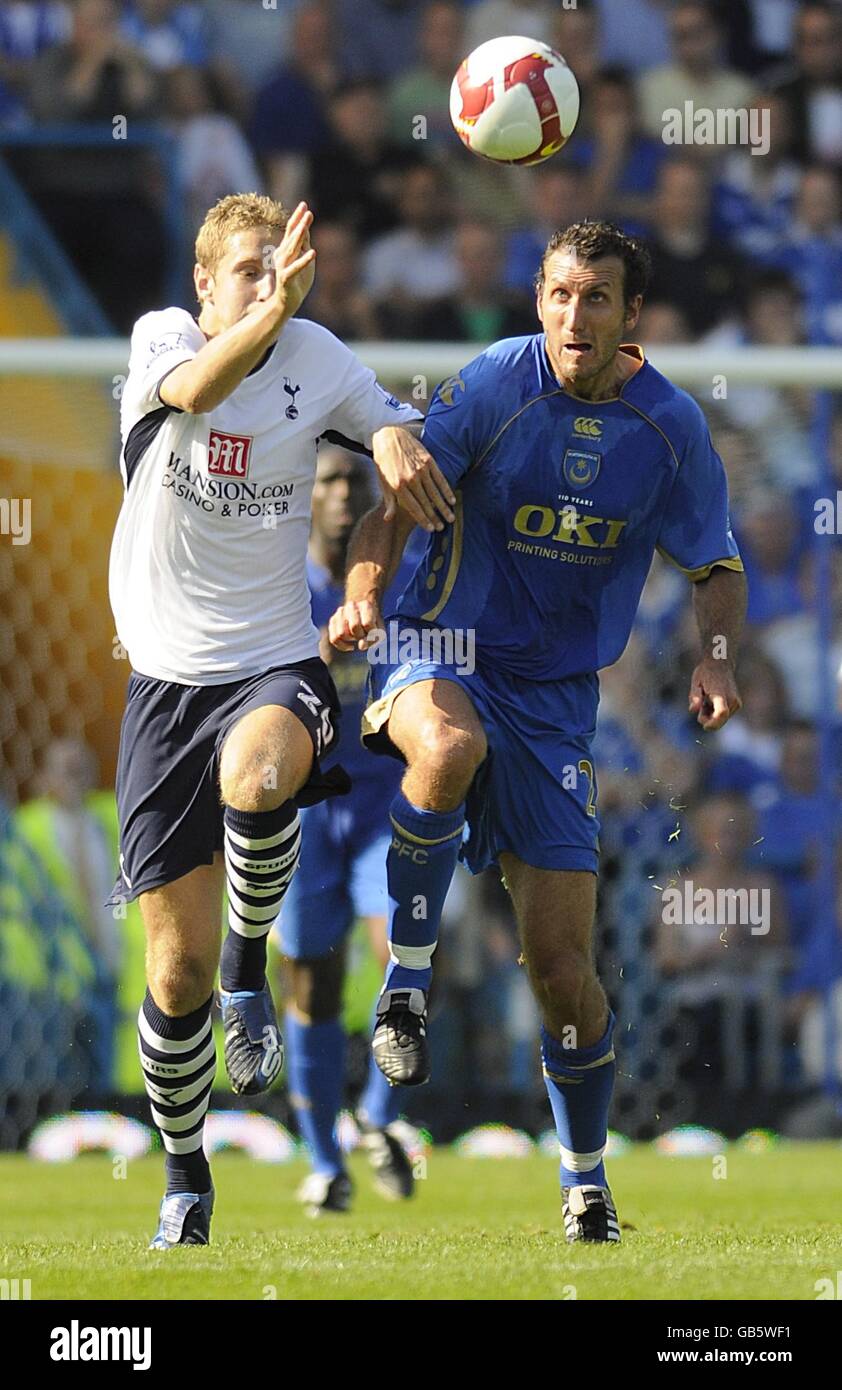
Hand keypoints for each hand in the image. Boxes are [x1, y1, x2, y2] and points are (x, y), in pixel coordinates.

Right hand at [271, 202, 315, 321]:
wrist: (286, 304)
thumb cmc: (296, 283)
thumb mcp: (304, 261)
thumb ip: (304, 246)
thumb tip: (307, 230)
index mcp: (286, 250)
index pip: (292, 231)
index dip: (298, 218)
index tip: (304, 205)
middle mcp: (283, 256)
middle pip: (292, 236)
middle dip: (300, 223)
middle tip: (307, 210)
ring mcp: (283, 266)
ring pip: (292, 248)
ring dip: (299, 236)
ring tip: (306, 224)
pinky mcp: (286, 279)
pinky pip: (296, 268)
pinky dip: (304, 261)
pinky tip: (313, 252)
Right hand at [328, 599, 382, 652]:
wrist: (364, 615)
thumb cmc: (373, 625)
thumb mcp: (379, 631)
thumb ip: (374, 639)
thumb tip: (361, 646)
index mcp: (366, 605)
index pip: (367, 623)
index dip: (371, 633)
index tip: (373, 634)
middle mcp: (352, 606)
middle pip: (354, 627)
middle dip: (360, 636)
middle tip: (363, 635)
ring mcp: (340, 612)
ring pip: (341, 634)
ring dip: (350, 640)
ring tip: (356, 637)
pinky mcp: (333, 620)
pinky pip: (334, 639)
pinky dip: (342, 646)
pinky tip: (350, 646)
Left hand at [372, 425, 455, 531]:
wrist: (389, 437)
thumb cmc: (384, 462)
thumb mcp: (383, 482)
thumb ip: (389, 501)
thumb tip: (388, 519)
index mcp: (398, 486)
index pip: (414, 508)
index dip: (423, 520)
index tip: (431, 529)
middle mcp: (410, 479)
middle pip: (426, 503)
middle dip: (435, 517)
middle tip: (442, 527)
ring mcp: (421, 470)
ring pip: (435, 493)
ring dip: (444, 507)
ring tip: (450, 518)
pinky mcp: (428, 461)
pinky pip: (440, 479)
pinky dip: (447, 490)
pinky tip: (452, 500)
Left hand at [688, 656, 741, 730]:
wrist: (720, 664)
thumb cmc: (705, 673)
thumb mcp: (695, 683)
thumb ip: (694, 697)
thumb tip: (693, 710)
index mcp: (720, 694)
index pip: (721, 713)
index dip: (713, 723)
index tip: (705, 726)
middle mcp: (731, 699)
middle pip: (720, 720)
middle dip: (708, 719)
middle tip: (701, 707)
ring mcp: (736, 702)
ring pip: (722, 719)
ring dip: (711, 715)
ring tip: (707, 700)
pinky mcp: (738, 704)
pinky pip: (725, 715)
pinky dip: (716, 713)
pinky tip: (712, 702)